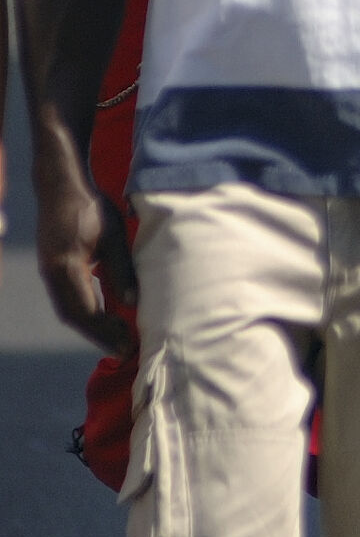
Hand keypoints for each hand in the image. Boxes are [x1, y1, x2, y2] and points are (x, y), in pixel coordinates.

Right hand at [38, 174, 135, 357]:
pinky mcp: (52, 268)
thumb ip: (121, 270)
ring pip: (69, 310)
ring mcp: (49, 272)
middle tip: (125, 350)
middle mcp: (52, 274)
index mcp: (66, 268)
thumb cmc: (91, 208)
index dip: (106, 331)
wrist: (61, 187)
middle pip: (75, 316)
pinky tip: (105, 317)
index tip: (127, 344)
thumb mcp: (114, 236)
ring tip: (119, 338)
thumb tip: (132, 303)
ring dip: (92, 326)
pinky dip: (86, 312)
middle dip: (100, 335)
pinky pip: (68, 298)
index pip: (86, 310)